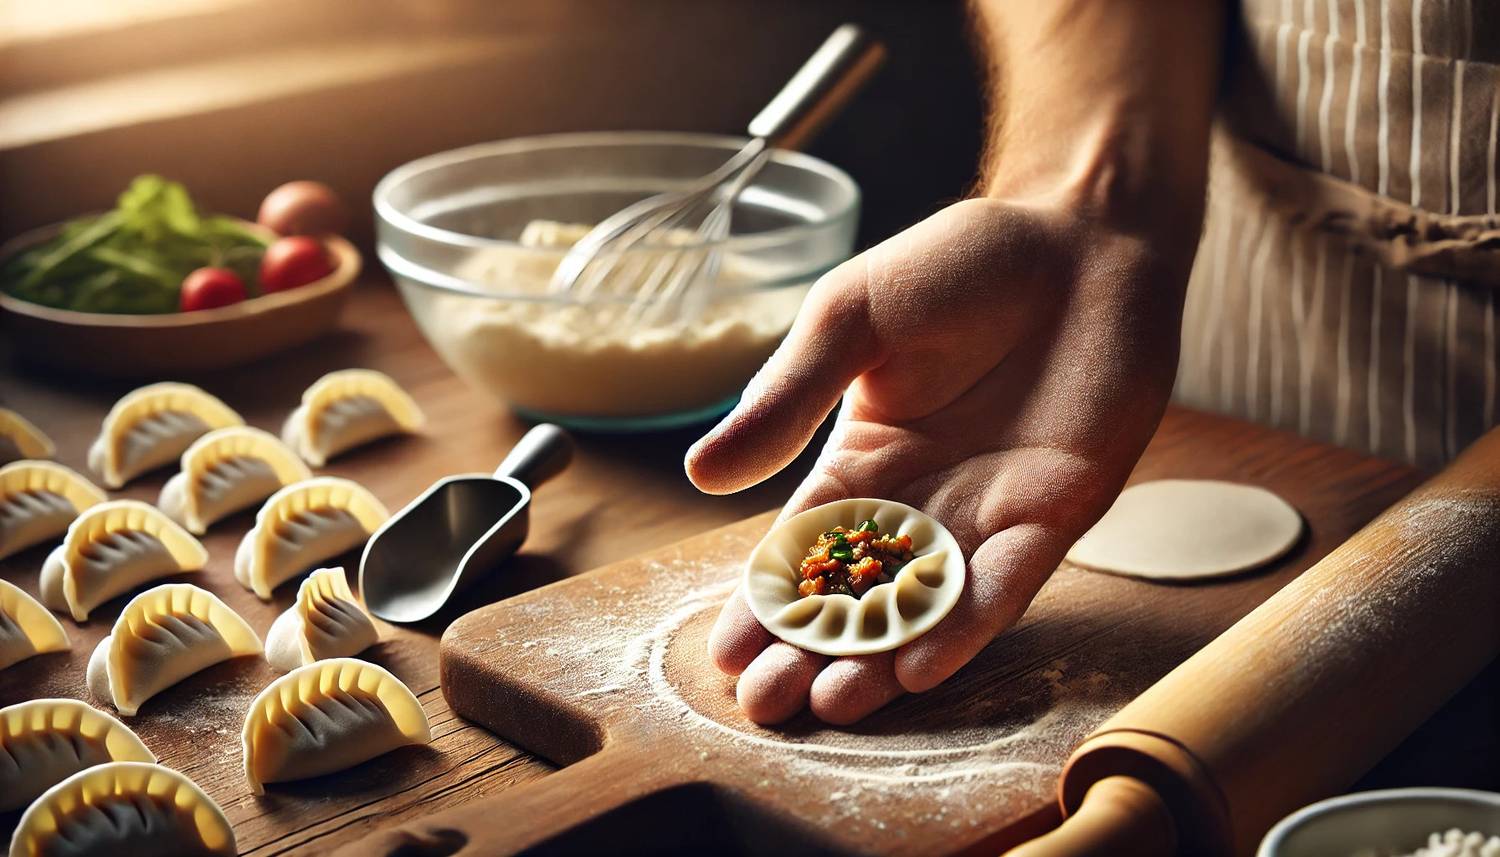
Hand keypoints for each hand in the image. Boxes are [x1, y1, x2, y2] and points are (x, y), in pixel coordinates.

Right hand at [685, 195, 1191, 723]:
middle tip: (766, 707)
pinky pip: (1005, 583)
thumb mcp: (849, 322)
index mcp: (863, 460)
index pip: (803, 549)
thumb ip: (787, 398)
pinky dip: (965, 626)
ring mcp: (987, 514)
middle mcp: (921, 501)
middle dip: (812, 651)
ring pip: (925, 608)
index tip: (725, 656)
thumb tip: (702, 476)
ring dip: (880, 659)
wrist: (1076, 235)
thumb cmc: (958, 263)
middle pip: (857, 597)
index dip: (765, 604)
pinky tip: (920, 666)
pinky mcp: (1054, 514)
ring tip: (832, 704)